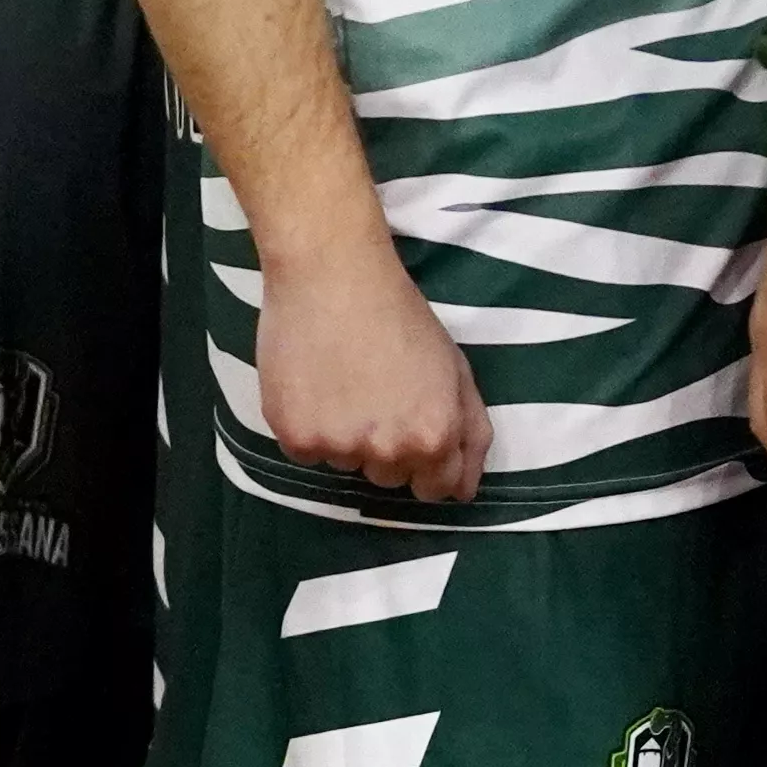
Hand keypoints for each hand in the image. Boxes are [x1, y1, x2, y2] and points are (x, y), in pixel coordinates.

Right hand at [253, 233, 486, 500]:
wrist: (333, 276)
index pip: (437, 490)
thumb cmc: (401, 316)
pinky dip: (308, 427)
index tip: (412, 432)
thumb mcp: (455, 369)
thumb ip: (470, 433)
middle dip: (387, 446)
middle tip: (375, 393)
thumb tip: (464, 491)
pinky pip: (305, 452)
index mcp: (435, 437)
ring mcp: (339, 448)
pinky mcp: (295, 438)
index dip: (427, 462)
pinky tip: (313, 383)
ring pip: (346, 464)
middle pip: (389, 479)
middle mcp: (389, 452)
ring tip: (343, 381)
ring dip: (346, 436)